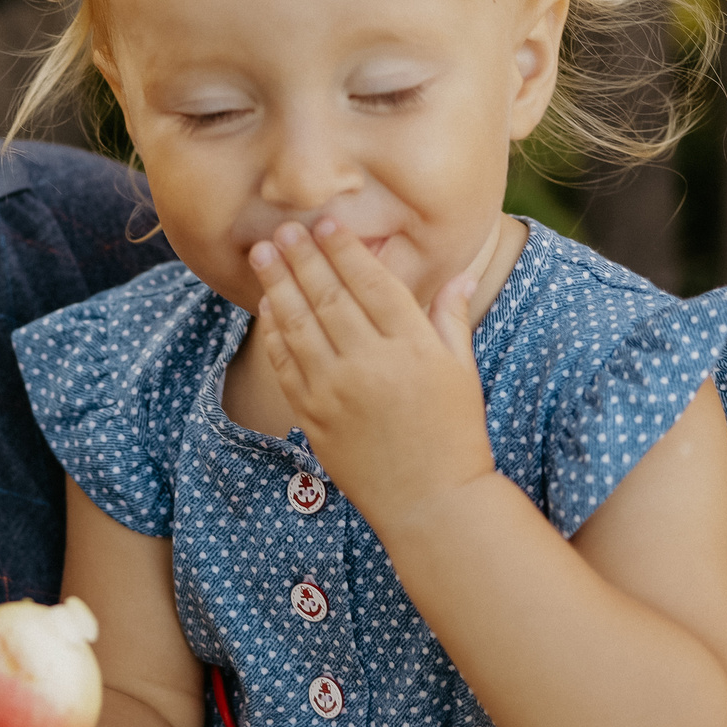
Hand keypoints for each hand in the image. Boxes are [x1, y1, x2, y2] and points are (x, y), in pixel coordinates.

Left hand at [249, 218, 498, 531]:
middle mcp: (370, 364)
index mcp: (412, 347)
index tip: (327, 223)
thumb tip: (460, 274)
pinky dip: (273, 333)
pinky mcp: (313, 417)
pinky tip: (267, 308)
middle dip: (303, 257)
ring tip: (263, 254)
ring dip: (277, 285)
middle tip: (285, 229)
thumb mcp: (464, 372)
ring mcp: (336, 392)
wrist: (431, 503)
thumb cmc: (455, 434)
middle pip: (328, 296)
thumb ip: (451, 319)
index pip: (370, 283)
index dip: (345, 249)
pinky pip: (285, 366)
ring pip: (298, 325)